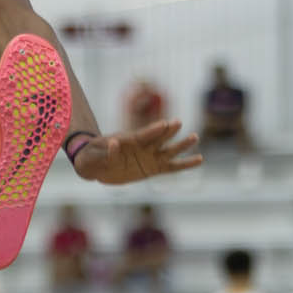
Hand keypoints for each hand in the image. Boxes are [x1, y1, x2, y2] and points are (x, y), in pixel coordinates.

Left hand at [72, 119, 202, 184]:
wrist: (96, 166)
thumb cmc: (93, 156)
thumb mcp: (95, 155)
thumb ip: (106, 152)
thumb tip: (114, 143)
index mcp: (128, 141)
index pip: (143, 135)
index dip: (153, 130)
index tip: (164, 123)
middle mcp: (142, 147)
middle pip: (158, 138)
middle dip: (168, 132)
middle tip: (179, 123)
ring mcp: (149, 157)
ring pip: (168, 151)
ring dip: (181, 145)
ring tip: (195, 137)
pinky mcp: (153, 169)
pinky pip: (172, 168)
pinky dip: (184, 164)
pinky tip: (199, 159)